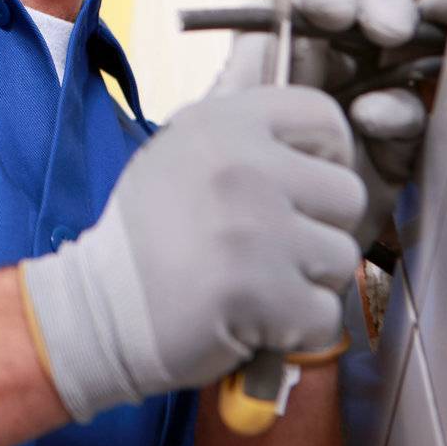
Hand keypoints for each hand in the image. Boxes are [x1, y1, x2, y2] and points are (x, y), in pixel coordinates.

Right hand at [19, 85, 364, 421]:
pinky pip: (325, 314)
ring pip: (342, 257)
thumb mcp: (180, 153)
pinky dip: (296, 329)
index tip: (301, 189)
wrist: (99, 308)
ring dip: (307, 282)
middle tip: (268, 248)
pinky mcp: (262, 292)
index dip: (326, 157)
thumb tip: (312, 120)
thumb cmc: (148, 236)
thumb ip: (244, 134)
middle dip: (319, 229)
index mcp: (221, 124)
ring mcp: (254, 229)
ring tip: (253, 283)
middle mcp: (241, 166)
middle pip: (347, 194)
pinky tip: (251, 318)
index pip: (323, 117)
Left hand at [210, 0, 446, 249]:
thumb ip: (245, 75)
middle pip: (367, 16)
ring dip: (398, 65)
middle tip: (386, 27)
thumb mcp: (220, 124)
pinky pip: (408, 116)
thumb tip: (267, 24)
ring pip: (398, 61)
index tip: (329, 10)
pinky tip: (376, 124)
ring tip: (369, 104)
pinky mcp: (389, 150)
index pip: (311, 3)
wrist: (231, 261)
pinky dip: (400, 114)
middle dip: (382, 9)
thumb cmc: (211, 185)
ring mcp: (362, 105)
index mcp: (279, 50)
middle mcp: (326, 70)